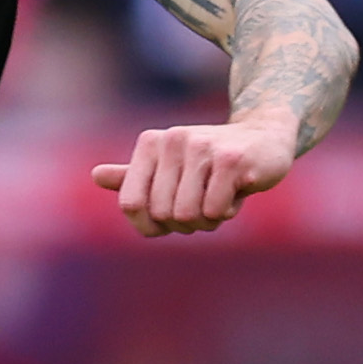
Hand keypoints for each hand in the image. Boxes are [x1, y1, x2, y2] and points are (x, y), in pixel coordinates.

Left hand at [92, 116, 298, 236]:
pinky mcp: (231, 159)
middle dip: (184, 224)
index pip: (131, 204)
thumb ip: (135, 175)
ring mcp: (202, 148)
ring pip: (188, 215)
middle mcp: (172, 140)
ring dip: (208, 220)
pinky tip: (238, 192)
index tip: (168, 221)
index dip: (149, 226)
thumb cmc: (212, 159)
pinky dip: (228, 212)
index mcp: (151, 143)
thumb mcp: (171, 165)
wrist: (266, 137)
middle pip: (162, 214)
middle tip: (203, 206)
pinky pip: (215, 211)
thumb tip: (96, 176)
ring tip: (220, 199)